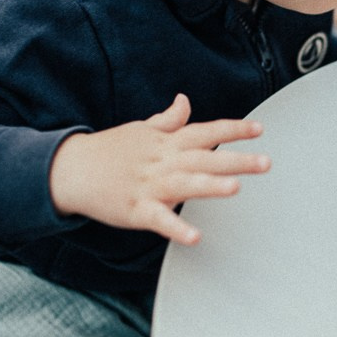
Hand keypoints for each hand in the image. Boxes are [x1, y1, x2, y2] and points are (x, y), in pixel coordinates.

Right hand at [49, 93, 269, 244]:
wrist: (70, 169)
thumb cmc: (110, 150)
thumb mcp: (141, 130)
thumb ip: (169, 120)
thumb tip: (185, 100)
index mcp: (167, 143)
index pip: (206, 131)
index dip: (233, 129)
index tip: (259, 129)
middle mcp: (164, 162)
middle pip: (205, 157)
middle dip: (237, 159)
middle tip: (266, 163)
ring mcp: (150, 185)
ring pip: (186, 184)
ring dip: (211, 185)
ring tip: (235, 187)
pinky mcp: (136, 209)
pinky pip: (160, 220)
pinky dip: (176, 228)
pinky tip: (196, 236)